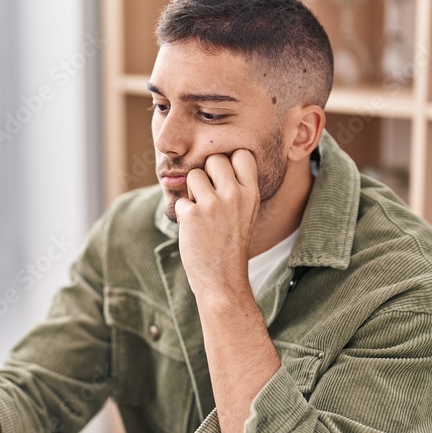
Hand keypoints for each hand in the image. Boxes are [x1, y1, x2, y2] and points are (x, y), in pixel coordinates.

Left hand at [174, 149, 259, 297]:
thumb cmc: (231, 244)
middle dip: (207, 173)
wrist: (222, 279)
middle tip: (208, 197)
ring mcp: (213, 204)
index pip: (242, 153)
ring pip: (193, 175)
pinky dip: (182, 213)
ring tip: (200, 213)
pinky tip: (193, 229)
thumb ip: (236, 187)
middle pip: (215, 158)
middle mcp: (234, 194)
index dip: (229, 161)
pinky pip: (180, 200)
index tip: (224, 177)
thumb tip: (214, 160)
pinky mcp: (192, 215)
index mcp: (251, 192)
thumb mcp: (246, 212)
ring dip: (191, 192)